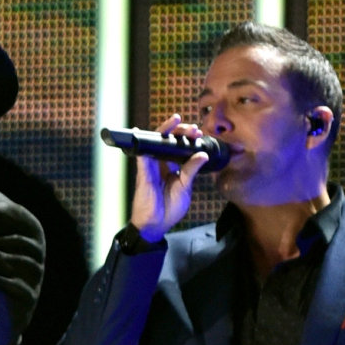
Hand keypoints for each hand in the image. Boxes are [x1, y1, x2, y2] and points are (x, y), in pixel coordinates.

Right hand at [129, 113, 202, 239]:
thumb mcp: (185, 187)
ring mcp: (151, 166)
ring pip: (155, 142)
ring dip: (165, 130)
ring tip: (176, 120)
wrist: (156, 224)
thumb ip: (192, 170)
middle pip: (168, 140)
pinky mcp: (143, 172)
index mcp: (172, 167)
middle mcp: (161, 163)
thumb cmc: (170, 208)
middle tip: (192, 128)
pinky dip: (141, 143)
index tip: (199, 133)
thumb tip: (203, 154)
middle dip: (180, 130)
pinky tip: (141, 132)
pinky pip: (142, 155)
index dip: (188, 138)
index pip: (179, 147)